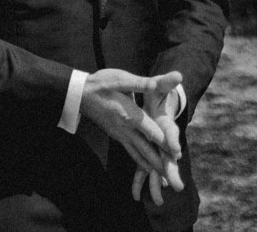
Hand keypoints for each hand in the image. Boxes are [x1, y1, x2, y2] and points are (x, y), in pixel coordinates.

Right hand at [79, 68, 182, 202]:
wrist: (79, 94)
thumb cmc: (100, 84)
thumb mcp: (119, 78)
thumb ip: (140, 83)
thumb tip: (156, 84)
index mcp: (129, 114)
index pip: (151, 131)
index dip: (165, 143)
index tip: (177, 154)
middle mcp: (125, 128)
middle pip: (146, 149)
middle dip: (160, 163)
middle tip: (173, 177)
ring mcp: (119, 134)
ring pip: (138, 154)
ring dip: (151, 166)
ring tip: (164, 179)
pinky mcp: (116, 136)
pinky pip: (131, 152)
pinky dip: (141, 162)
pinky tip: (148, 167)